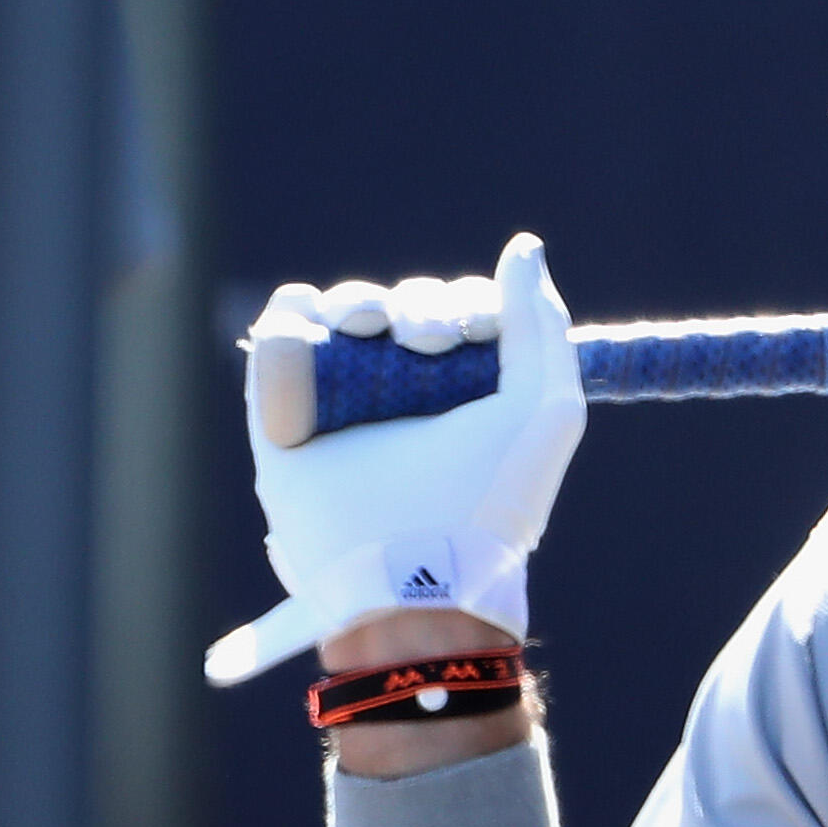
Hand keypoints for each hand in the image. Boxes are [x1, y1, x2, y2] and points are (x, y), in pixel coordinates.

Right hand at [202, 234, 586, 685]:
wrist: (414, 579)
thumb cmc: (489, 501)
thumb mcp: (546, 407)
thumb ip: (543, 323)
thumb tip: (523, 247)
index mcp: (463, 398)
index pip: (457, 319)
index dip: (463, 307)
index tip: (471, 333)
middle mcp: (401, 401)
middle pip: (401, 311)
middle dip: (418, 307)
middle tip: (425, 343)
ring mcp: (340, 410)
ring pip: (343, 317)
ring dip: (362, 302)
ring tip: (372, 329)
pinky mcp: (283, 421)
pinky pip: (281, 341)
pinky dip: (294, 313)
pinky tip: (321, 315)